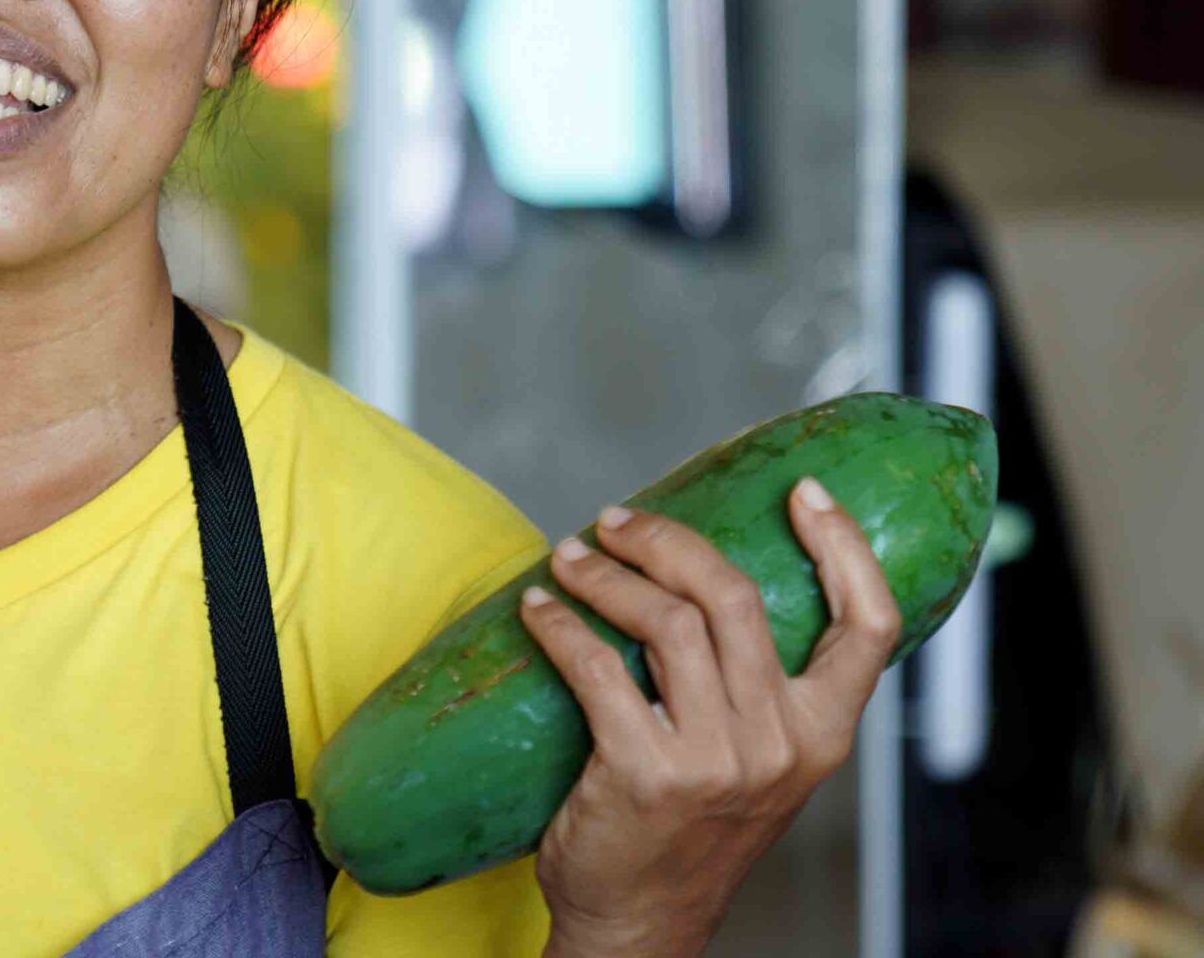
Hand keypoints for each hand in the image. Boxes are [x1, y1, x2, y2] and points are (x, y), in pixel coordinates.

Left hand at [520, 480, 900, 957]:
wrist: (641, 921)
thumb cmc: (689, 831)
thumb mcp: (756, 763)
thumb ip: (757, 691)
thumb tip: (702, 581)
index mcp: (823, 734)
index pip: (868, 625)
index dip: (844, 546)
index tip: (802, 491)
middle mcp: (781, 744)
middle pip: (734, 597)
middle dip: (668, 540)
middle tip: (617, 519)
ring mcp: (716, 761)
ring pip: (665, 621)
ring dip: (605, 574)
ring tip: (568, 557)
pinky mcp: (644, 773)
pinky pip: (597, 668)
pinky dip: (560, 625)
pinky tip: (538, 609)